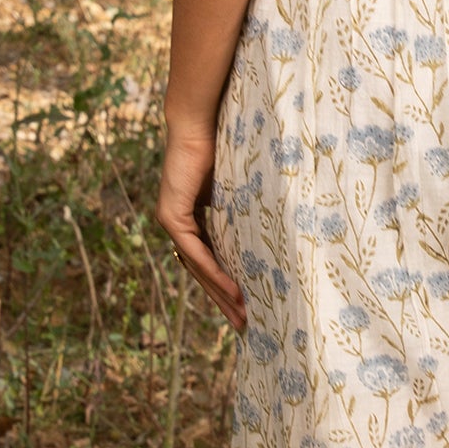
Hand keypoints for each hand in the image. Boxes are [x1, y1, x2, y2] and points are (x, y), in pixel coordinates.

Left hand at [157, 114, 244, 331]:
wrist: (200, 121)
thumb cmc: (225, 145)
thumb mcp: (239, 189)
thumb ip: (244, 210)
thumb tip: (277, 225)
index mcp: (195, 218)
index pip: (210, 260)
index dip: (227, 285)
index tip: (247, 308)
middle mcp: (179, 225)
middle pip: (203, 272)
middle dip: (225, 301)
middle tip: (247, 326)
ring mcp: (172, 222)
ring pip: (198, 269)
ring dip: (222, 295)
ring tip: (244, 316)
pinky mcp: (171, 217)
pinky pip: (196, 254)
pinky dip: (215, 274)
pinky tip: (233, 292)